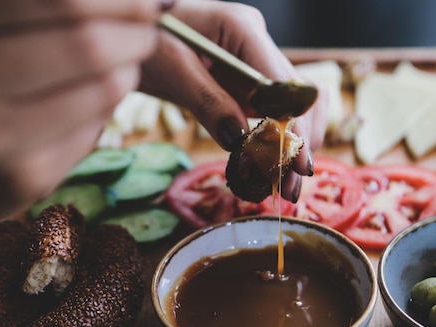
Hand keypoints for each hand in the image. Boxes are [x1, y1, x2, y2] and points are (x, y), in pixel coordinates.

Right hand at [0, 0, 164, 233]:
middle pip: (89, 43)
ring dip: (128, 68)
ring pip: (107, 87)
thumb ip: (44, 6)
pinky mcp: (22, 177)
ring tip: (119, 59)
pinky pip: (96, 127)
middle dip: (136, 31)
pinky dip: (105, 106)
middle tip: (145, 25)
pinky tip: (85, 99)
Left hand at [140, 0, 327, 201]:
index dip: (293, 127)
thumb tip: (239, 141)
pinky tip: (272, 167)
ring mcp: (258, 65)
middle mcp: (259, 46)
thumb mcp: (170, 67)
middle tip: (289, 188)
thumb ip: (207, 102)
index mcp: (243, 30)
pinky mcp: (251, 85)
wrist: (136, 35)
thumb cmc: (146, 39)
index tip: (294, 164)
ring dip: (296, 145)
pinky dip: (279, 141)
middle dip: (298, 145)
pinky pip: (276, 114)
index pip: (283, 85)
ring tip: (284, 184)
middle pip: (298, 98)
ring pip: (297, 107)